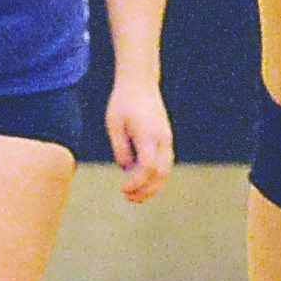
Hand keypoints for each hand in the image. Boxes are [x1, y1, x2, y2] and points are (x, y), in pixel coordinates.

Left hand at [107, 81, 176, 201]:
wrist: (140, 82)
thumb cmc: (123, 102)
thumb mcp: (114, 125)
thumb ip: (120, 149)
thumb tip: (126, 169)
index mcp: (148, 135)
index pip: (147, 168)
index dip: (136, 183)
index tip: (122, 189)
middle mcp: (162, 138)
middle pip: (161, 174)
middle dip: (147, 191)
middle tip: (129, 199)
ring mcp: (166, 138)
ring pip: (166, 170)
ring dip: (153, 186)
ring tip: (135, 196)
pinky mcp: (166, 138)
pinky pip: (165, 163)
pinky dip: (156, 176)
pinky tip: (141, 181)